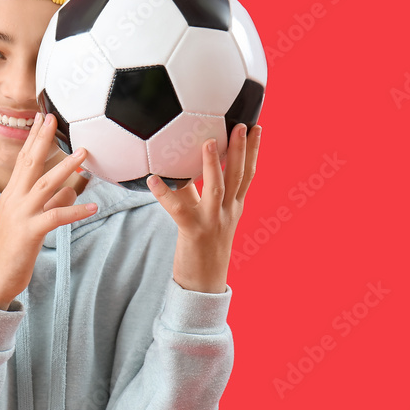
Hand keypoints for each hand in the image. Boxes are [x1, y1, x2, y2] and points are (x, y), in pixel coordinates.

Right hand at [0, 112, 97, 309]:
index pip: (23, 160)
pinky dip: (75, 210)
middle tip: (54, 118)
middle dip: (43, 139)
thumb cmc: (13, 250)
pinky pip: (56, 217)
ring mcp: (20, 215)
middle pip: (30, 163)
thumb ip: (50, 204)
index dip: (33, 138)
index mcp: (12, 194)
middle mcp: (14, 199)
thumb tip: (70, 190)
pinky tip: (93, 205)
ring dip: (66, 168)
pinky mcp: (30, 232)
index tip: (43, 118)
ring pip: (45, 185)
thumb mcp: (32, 222)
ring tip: (84, 153)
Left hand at [147, 123, 261, 293]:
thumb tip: (179, 170)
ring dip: (213, 165)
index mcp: (234, 207)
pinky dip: (165, 193)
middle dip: (242, 149)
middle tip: (243, 124)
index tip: (257, 128)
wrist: (204, 285)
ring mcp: (212, 221)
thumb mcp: (207, 218)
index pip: (248, 174)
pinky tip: (152, 179)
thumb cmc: (202, 250)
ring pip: (216, 188)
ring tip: (208, 142)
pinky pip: (179, 209)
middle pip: (239, 176)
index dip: (254, 150)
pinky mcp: (193, 232)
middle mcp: (228, 212)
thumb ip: (197, 194)